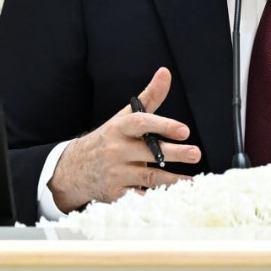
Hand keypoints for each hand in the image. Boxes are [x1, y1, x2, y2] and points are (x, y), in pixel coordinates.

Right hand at [49, 67, 199, 210]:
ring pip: (148, 177)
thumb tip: (165, 72)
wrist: (75, 168)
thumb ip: (149, 97)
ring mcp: (115, 174)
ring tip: (192, 180)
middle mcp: (115, 150)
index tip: (184, 130)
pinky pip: (140, 197)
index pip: (141, 123)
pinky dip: (156, 198)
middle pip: (149, 152)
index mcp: (119, 128)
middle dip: (174, 154)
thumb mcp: (124, 118)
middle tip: (195, 153)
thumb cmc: (109, 139)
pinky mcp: (115, 194)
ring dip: (172, 180)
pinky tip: (174, 197)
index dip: (163, 125)